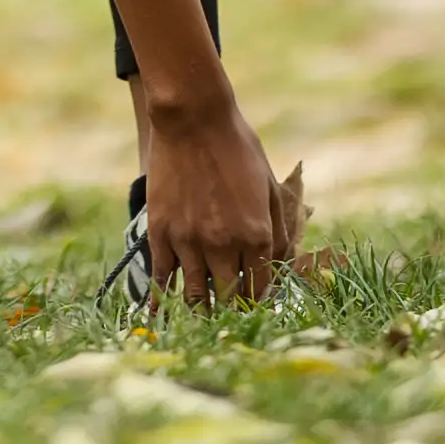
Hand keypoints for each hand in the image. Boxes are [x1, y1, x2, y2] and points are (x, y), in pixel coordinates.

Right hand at [140, 88, 299, 308]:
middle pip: (230, 299)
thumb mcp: (272, 187)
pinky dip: (162, 302)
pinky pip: (162, 277)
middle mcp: (223, 244)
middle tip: (231, 321)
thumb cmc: (238, 149)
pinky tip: (161, 317)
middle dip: (232, 313)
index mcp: (257, 235)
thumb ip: (281, 231)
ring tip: (203, 323)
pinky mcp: (161, 232)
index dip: (258, 303)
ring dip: (201, 314)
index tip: (254, 306)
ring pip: (195, 297)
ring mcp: (189, 240)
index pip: (260, 290)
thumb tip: (283, 265)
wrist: (193, 119)